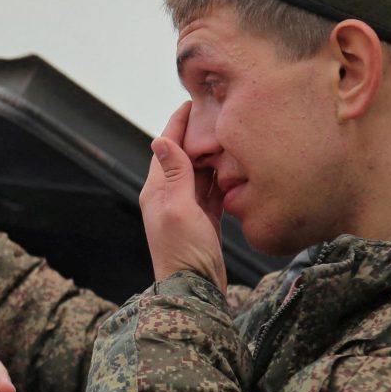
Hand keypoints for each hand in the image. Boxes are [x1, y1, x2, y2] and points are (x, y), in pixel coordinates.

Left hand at [142, 102, 225, 287]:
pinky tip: (234, 164)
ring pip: (200, 172)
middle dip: (198, 134)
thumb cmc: (183, 252)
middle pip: (184, 156)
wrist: (195, 290)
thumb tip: (160, 139)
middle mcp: (169, 196)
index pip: (166, 147)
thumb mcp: (178, 208)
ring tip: (229, 131)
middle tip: (218, 111)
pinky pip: (213, 191)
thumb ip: (174, 174)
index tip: (192, 101)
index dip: (178, 123)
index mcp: (156, 190)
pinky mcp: (204, 220)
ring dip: (212, 154)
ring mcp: (187, 208)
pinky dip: (222, 176)